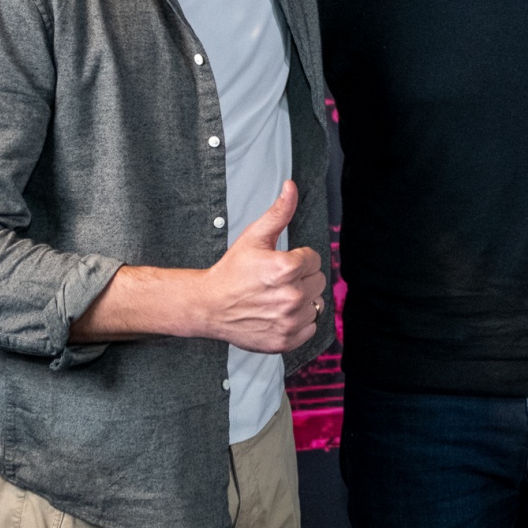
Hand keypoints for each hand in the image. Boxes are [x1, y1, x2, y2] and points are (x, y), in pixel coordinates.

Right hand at [203, 181, 324, 354]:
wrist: (209, 306)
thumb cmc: (232, 271)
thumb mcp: (254, 238)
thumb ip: (278, 213)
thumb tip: (291, 186)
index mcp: (286, 268)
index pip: (315, 259)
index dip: (298, 260)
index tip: (278, 265)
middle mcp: (291, 297)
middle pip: (318, 282)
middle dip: (301, 279)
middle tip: (275, 282)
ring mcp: (289, 321)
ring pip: (316, 305)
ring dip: (301, 301)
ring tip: (275, 298)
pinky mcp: (286, 340)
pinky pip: (311, 328)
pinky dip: (298, 323)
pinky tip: (278, 315)